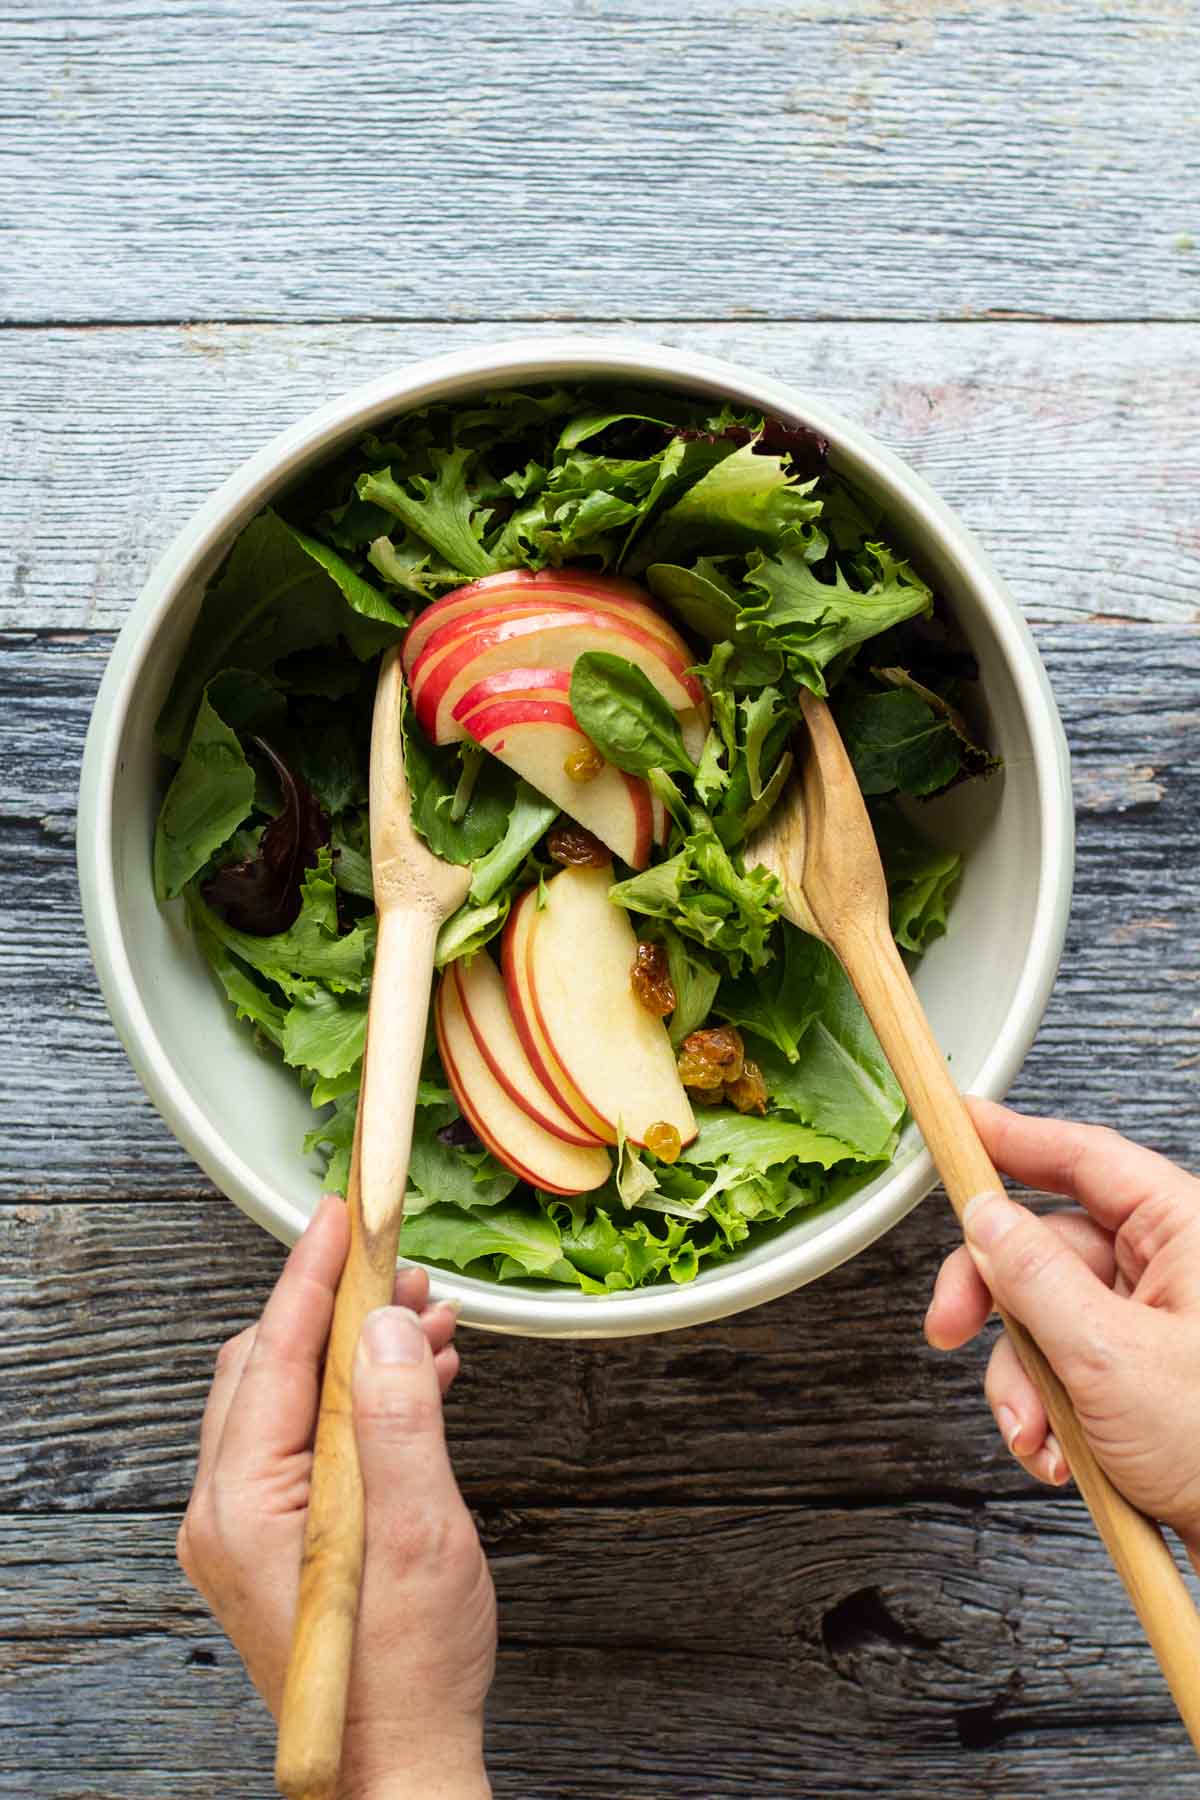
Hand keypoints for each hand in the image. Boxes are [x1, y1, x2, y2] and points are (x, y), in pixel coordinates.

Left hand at [177, 1196, 496, 1799]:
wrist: (397, 1765)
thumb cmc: (406, 1670)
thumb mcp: (418, 1534)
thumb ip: (401, 1420)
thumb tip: (385, 1324)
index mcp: (243, 1502)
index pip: (272, 1353)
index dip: (312, 1273)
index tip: (342, 1212)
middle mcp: (226, 1509)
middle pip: (273, 1367)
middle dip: (343, 1308)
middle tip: (404, 1270)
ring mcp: (246, 1528)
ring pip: (295, 1399)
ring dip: (360, 1354)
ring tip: (429, 1325)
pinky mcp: (277, 1540)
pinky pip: (309, 1440)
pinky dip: (361, 1401)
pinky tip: (419, 1383)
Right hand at [925, 1098, 1199, 1570]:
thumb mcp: (1112, 1357)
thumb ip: (1036, 1278)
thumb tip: (985, 1218)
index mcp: (1185, 1235)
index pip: (1086, 1159)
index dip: (1013, 1138)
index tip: (958, 1126)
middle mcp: (1170, 1272)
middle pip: (1047, 1248)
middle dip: (994, 1300)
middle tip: (948, 1327)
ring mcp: (1153, 1328)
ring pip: (1044, 1318)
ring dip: (1023, 1381)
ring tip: (1036, 1433)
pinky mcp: (1139, 1381)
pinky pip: (1064, 1371)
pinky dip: (1047, 1414)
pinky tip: (1060, 1455)